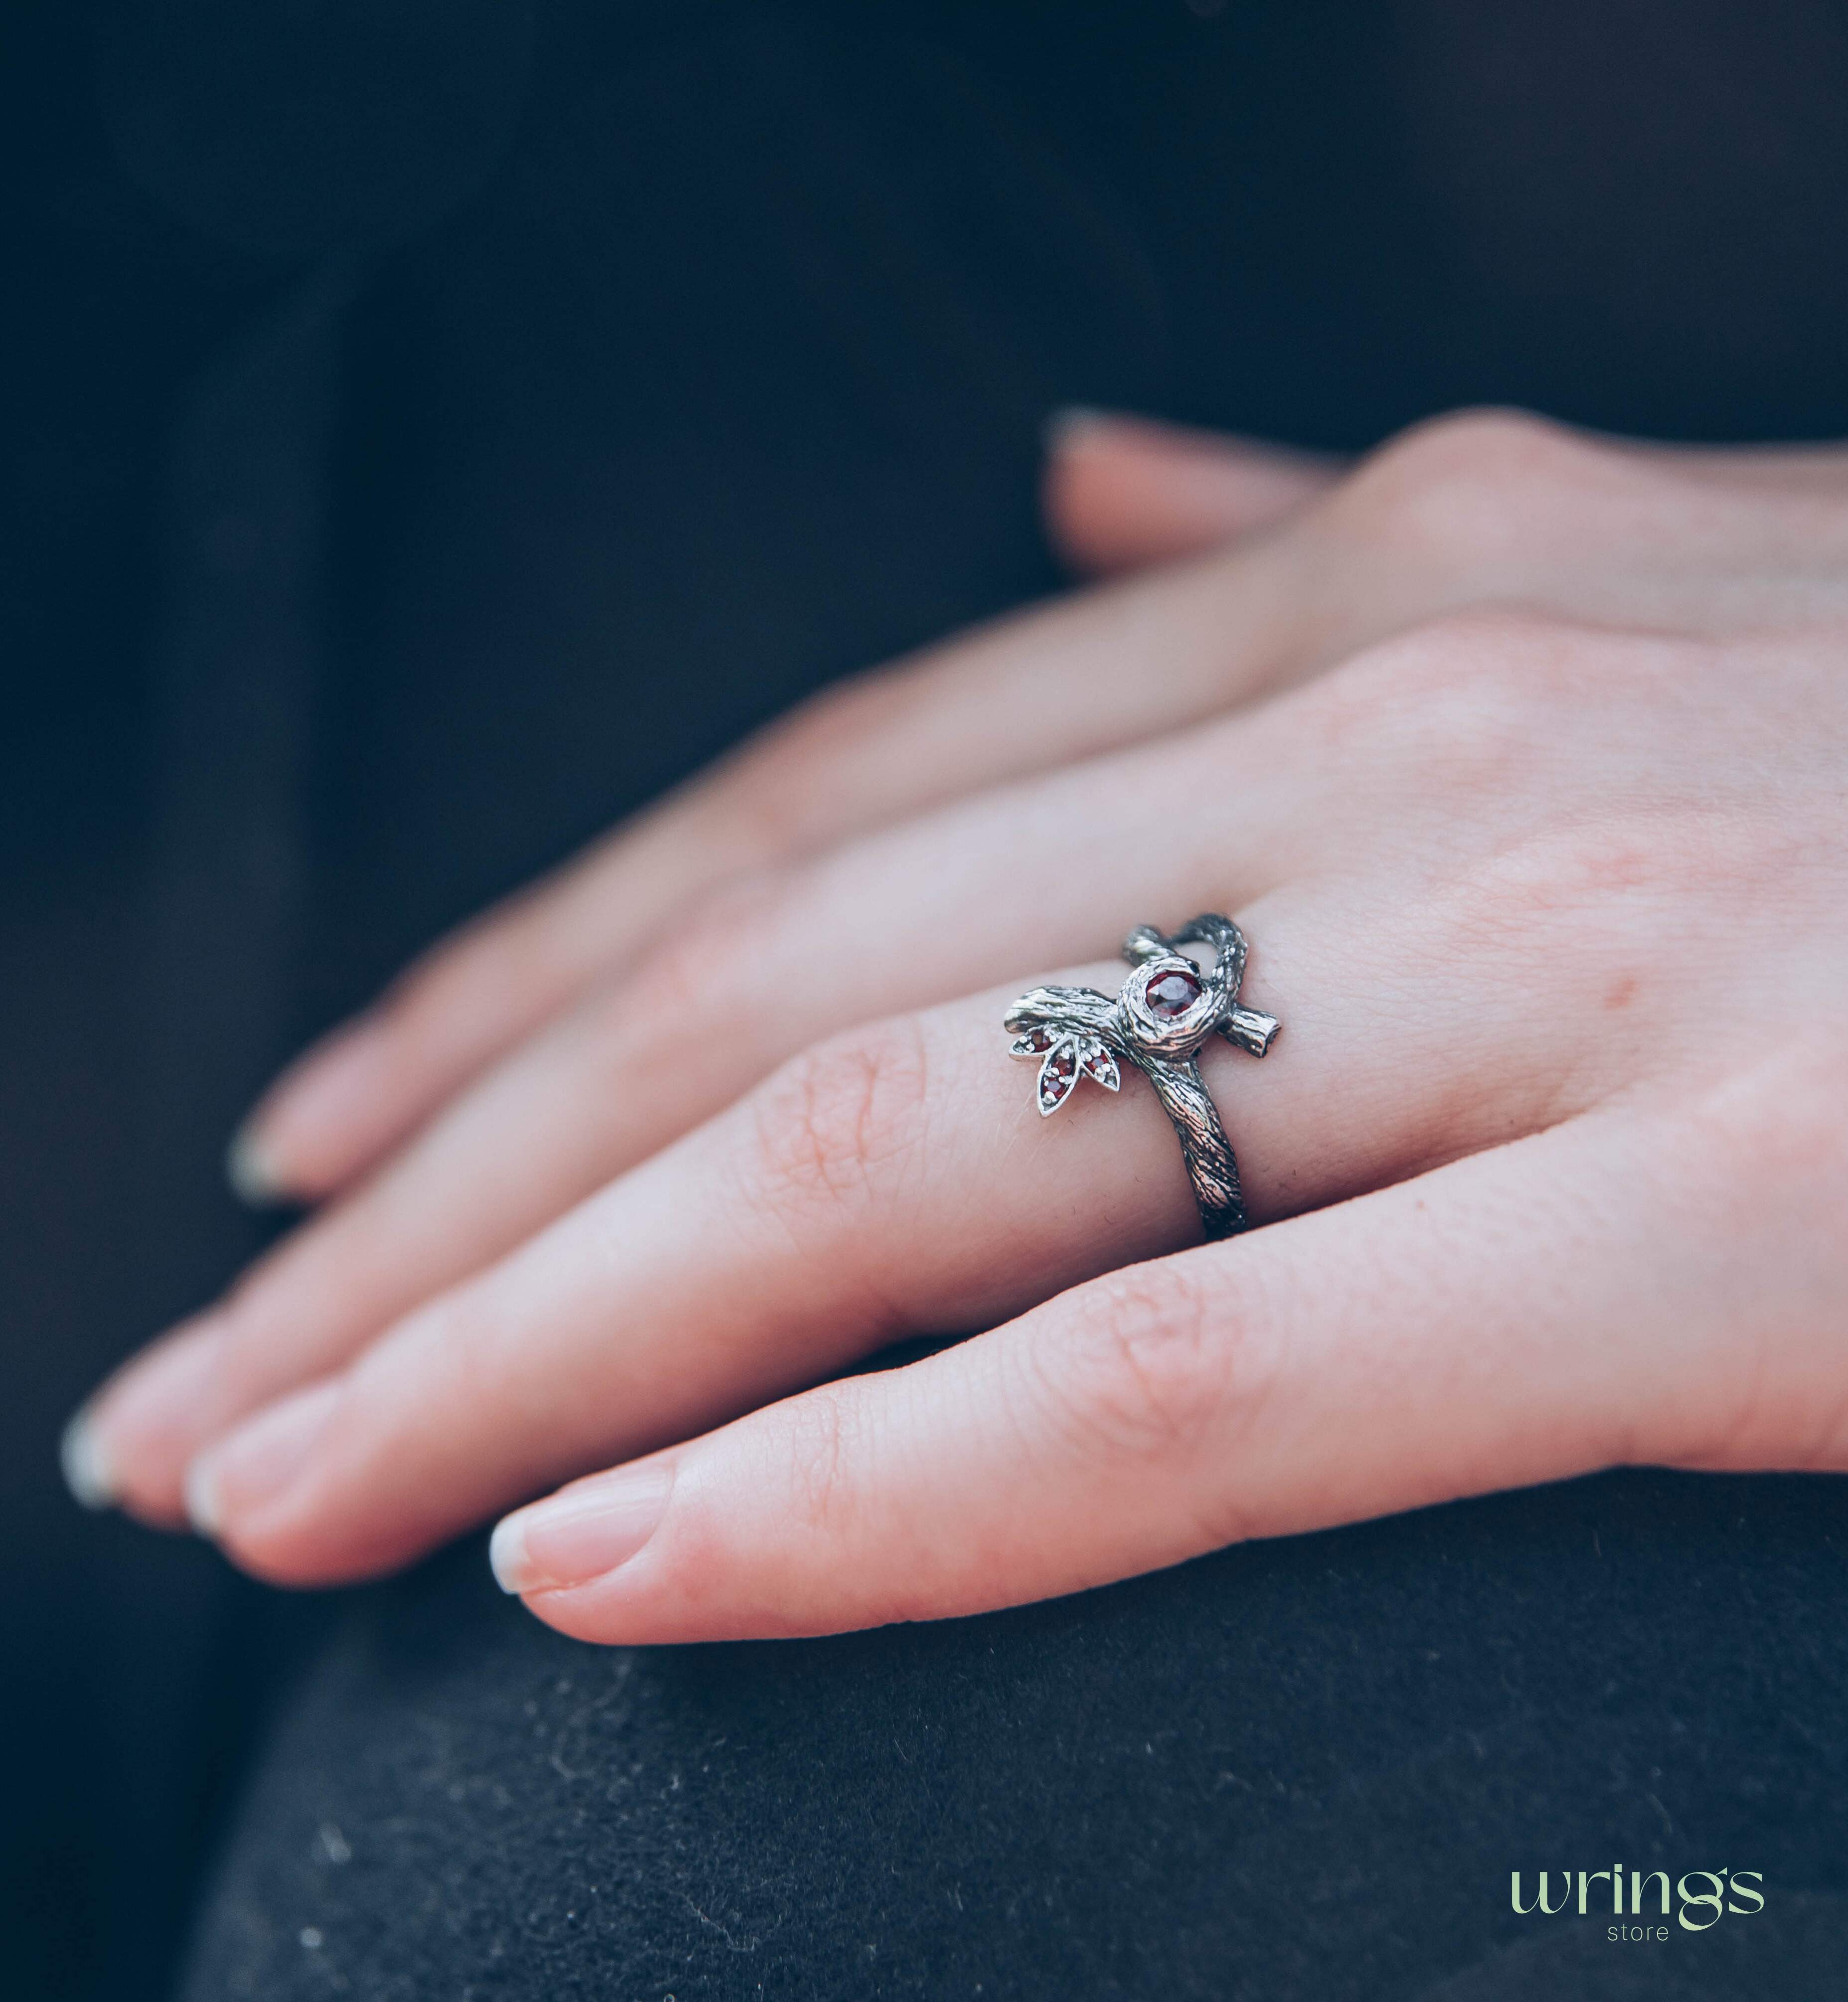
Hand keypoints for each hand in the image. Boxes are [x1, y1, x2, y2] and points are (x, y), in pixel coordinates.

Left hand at [68, 408, 1847, 1644]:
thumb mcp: (1646, 567)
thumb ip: (1319, 552)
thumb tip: (1095, 501)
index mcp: (1381, 590)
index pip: (806, 814)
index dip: (512, 987)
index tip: (327, 1147)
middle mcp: (1416, 727)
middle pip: (763, 1004)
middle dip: (441, 1211)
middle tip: (218, 1374)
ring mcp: (1571, 965)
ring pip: (884, 1176)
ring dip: (536, 1347)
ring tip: (303, 1478)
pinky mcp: (1743, 1213)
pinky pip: (1176, 1381)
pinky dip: (864, 1495)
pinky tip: (603, 1569)